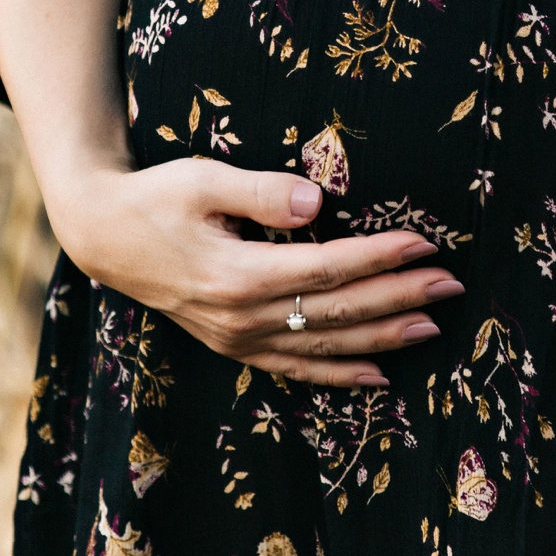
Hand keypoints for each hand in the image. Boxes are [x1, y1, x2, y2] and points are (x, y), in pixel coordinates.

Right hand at [45, 156, 462, 387]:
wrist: (103, 236)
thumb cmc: (155, 198)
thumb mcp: (201, 180)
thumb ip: (259, 191)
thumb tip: (315, 202)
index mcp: (237, 274)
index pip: (326, 267)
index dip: (379, 258)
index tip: (424, 244)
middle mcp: (241, 317)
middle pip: (336, 310)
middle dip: (399, 297)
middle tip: (451, 284)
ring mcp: (237, 339)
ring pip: (324, 346)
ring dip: (383, 338)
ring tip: (433, 326)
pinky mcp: (233, 346)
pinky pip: (295, 369)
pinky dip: (339, 374)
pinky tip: (379, 376)